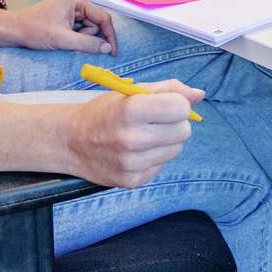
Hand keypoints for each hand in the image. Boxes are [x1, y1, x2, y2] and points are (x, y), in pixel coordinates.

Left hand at [0, 0, 116, 54]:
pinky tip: (63, 37)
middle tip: (70, 41)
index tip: (112, 51)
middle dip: (87, 36)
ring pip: (89, 28)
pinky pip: (81, 29)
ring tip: (62, 38)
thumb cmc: (33, 29)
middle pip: (96, 23)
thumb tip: (106, 48)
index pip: (103, 17)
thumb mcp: (63, 39)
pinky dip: (75, 37)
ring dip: (80, 38)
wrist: (15, 30)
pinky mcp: (68, 15)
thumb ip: (87, 43)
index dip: (109, 36)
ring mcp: (73, 7)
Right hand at [64, 80, 203, 187]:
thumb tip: (199, 95)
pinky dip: (155, 157)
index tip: (165, 104)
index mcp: (131, 110)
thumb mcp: (131, 92)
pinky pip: (163, 165)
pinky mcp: (132, 181)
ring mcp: (132, 163)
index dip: (177, 104)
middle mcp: (132, 139)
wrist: (72, 141)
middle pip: (184, 131)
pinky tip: (137, 151)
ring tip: (145, 135)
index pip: (181, 108)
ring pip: (177, 149)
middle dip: (174, 123)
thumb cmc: (105, 112)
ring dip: (167, 141)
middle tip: (154, 121)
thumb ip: (168, 89)